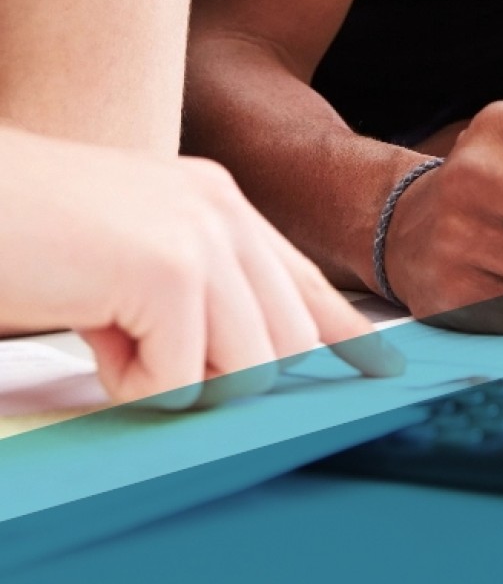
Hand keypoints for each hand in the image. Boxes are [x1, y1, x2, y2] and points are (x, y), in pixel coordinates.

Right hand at [0, 129, 403, 406]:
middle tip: (141, 342)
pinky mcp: (170, 271)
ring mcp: (202, 235)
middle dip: (222, 377)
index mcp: (217, 201)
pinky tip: (91, 326)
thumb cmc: (28, 235)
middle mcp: (223, 209)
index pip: (304, 280)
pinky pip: (179, 382)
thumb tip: (243, 368)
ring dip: (169, 378)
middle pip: (287, 343)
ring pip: (245, 371)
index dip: (347, 333)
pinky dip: (127, 381)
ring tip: (110, 328)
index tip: (386, 368)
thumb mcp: (128, 257)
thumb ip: (192, 294)